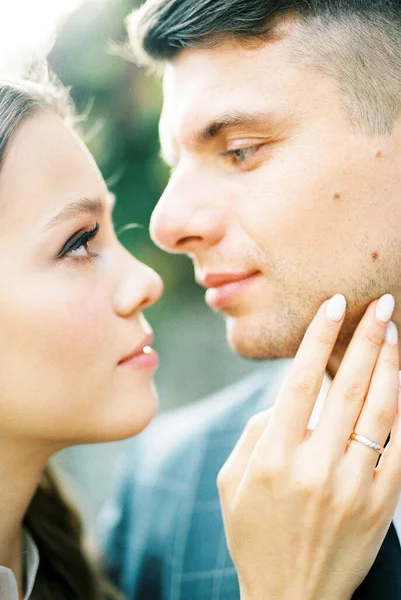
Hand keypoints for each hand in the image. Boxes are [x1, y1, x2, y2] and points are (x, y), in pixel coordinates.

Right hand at [218, 294, 400, 599]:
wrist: (292, 598)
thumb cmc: (254, 534)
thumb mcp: (232, 482)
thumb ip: (256, 431)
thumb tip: (289, 399)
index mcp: (274, 456)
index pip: (302, 380)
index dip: (319, 337)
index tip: (333, 305)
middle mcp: (316, 466)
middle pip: (349, 386)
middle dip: (367, 338)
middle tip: (380, 305)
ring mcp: (354, 486)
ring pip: (381, 409)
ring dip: (392, 365)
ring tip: (396, 332)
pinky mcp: (381, 504)